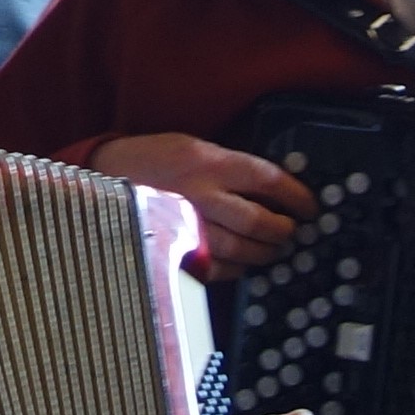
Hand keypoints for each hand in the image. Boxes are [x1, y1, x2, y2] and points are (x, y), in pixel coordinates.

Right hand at [93, 134, 314, 271]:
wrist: (103, 178)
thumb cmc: (152, 160)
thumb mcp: (193, 146)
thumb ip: (230, 165)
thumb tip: (273, 187)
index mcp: (209, 163)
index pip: (268, 180)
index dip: (298, 196)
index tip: (311, 207)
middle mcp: (201, 196)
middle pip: (259, 221)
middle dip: (284, 230)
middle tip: (292, 231)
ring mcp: (187, 227)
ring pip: (242, 250)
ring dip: (266, 252)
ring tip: (274, 248)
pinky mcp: (175, 252)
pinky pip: (218, 269)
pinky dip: (238, 268)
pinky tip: (244, 262)